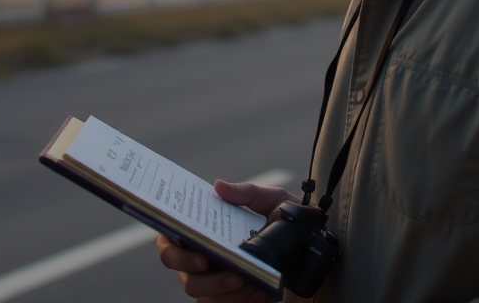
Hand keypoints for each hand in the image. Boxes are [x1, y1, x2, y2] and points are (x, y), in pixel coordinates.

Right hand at [157, 179, 298, 302]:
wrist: (308, 240)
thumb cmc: (280, 217)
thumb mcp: (269, 199)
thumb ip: (246, 193)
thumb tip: (219, 186)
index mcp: (201, 234)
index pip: (170, 245)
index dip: (176, 255)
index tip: (201, 258)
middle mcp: (201, 261)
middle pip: (187, 279)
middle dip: (208, 282)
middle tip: (233, 276)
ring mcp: (215, 282)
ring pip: (204, 298)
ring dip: (226, 296)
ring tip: (252, 285)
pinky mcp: (232, 298)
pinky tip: (259, 293)